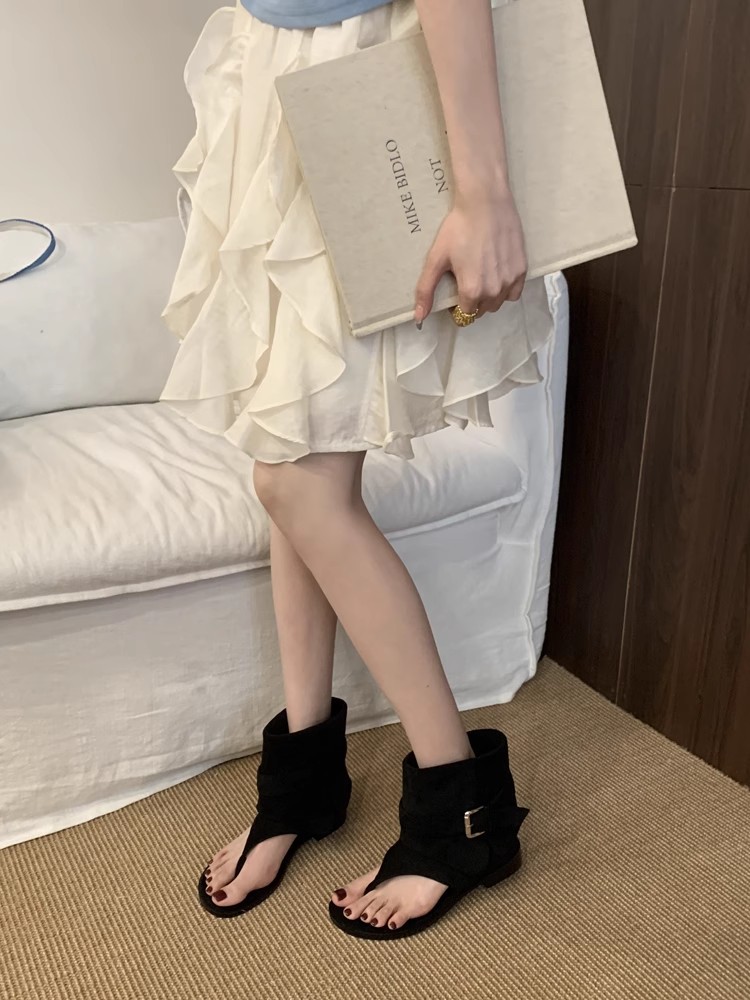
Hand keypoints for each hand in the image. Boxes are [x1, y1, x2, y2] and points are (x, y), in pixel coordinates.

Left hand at [414, 188, 527, 325]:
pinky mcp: (522, 270)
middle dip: (472, 303)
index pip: (464, 315)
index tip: (455, 290)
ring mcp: (510, 281)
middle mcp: (494, 291)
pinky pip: (514, 293)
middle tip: (466, 280)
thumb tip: (418, 319)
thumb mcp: (436, 259)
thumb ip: (426, 290)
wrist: (486, 202)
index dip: (456, 306)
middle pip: (481, 311)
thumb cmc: (459, 228)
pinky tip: (496, 275)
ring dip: (488, 298)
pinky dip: (505, 290)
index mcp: (472, 291)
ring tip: (481, 277)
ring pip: (497, 303)